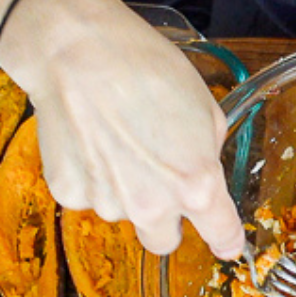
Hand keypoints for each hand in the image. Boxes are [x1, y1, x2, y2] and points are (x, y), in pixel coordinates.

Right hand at [0, 0, 245, 259]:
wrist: (79, 53)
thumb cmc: (149, 69)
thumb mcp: (205, 107)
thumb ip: (208, 150)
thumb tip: (200, 165)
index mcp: (196, 185)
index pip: (222, 235)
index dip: (227, 240)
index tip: (227, 243)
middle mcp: (151, 205)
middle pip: (163, 242)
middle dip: (166, 222)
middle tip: (159, 183)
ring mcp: (106, 202)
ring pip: (122, 213)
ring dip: (124, 190)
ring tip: (116, 138)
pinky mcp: (68, 192)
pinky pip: (88, 196)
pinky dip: (90, 177)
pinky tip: (89, 138)